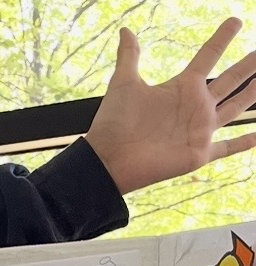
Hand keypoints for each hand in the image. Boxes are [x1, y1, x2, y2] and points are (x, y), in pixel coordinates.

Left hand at [85, 18, 255, 194]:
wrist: (110, 159)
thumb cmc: (114, 122)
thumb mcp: (123, 84)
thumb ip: (129, 56)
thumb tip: (125, 29)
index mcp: (181, 87)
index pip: (208, 56)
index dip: (222, 38)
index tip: (236, 20)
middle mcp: (195, 105)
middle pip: (230, 80)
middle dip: (248, 65)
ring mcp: (200, 129)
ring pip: (235, 108)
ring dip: (252, 94)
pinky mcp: (200, 152)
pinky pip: (227, 147)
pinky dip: (243, 143)